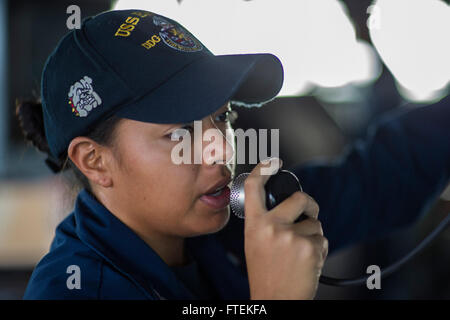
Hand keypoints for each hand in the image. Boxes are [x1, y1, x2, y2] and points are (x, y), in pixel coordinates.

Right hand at [244, 158, 327, 299]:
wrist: (275, 300)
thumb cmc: (265, 274)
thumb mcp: (255, 243)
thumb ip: (266, 223)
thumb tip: (288, 207)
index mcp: (254, 225)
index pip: (254, 188)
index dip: (264, 169)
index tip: (273, 162)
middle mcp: (271, 227)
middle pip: (299, 198)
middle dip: (310, 204)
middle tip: (310, 212)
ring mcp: (291, 236)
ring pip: (314, 224)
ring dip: (312, 236)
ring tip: (299, 255)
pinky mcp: (310, 247)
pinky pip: (322, 239)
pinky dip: (319, 250)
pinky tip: (307, 263)